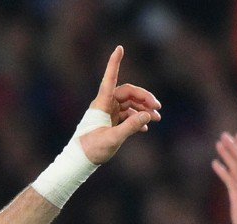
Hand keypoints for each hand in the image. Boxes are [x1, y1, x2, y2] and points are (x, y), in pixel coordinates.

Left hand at [77, 46, 160, 164]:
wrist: (78, 163)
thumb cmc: (91, 151)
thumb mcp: (113, 139)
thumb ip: (131, 126)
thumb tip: (149, 115)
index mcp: (101, 104)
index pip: (110, 79)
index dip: (114, 63)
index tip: (119, 47)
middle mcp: (104, 105)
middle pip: (128, 93)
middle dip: (144, 98)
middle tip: (158, 109)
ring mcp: (107, 114)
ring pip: (129, 104)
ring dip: (143, 110)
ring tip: (156, 119)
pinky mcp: (109, 123)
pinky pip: (126, 116)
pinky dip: (137, 119)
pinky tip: (145, 128)